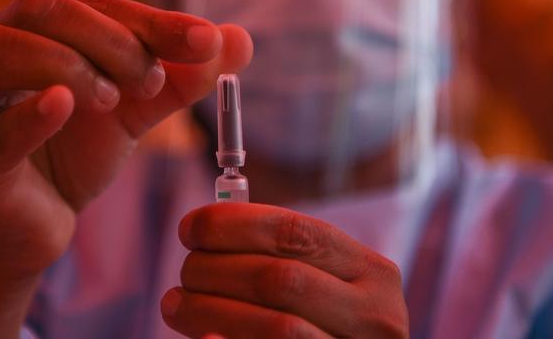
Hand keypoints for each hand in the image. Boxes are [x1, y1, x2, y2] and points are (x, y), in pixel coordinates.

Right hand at [0, 0, 251, 336]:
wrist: (32, 223)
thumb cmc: (74, 154)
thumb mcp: (136, 109)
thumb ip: (184, 76)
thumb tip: (240, 39)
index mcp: (44, 36)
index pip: (98, 7)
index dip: (155, 21)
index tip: (205, 41)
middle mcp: (1, 53)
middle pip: (48, 9)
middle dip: (115, 39)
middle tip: (151, 82)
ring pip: (3, 48)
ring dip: (73, 64)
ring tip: (113, 101)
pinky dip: (31, 113)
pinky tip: (65, 105)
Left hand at [162, 204, 407, 337]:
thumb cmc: (328, 320)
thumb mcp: (326, 282)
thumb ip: (282, 256)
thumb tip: (204, 229)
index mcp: (373, 272)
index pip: (296, 231)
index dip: (234, 225)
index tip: (191, 226)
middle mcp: (376, 314)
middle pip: (281, 279)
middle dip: (217, 269)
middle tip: (186, 271)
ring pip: (277, 326)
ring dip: (211, 310)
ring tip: (176, 303)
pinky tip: (203, 337)